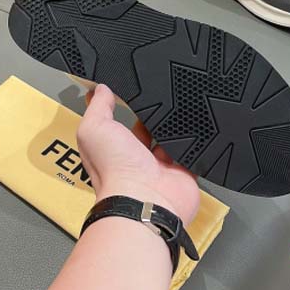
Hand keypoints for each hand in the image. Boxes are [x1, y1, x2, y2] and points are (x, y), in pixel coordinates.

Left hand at [77, 85, 199, 225]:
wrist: (146, 199)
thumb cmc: (114, 170)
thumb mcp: (94, 129)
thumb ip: (98, 108)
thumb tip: (100, 89)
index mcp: (114, 148)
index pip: (118, 124)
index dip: (123, 107)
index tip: (129, 90)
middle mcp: (137, 158)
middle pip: (147, 130)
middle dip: (153, 116)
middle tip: (160, 96)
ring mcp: (162, 166)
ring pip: (171, 140)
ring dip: (174, 127)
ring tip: (180, 107)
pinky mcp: (184, 171)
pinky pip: (193, 153)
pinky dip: (195, 142)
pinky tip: (195, 127)